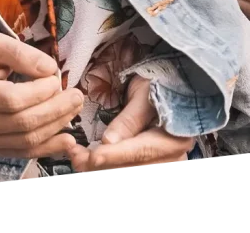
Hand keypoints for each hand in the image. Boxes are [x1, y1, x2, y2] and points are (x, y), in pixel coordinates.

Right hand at [0, 33, 81, 158]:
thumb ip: (23, 54)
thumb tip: (50, 69)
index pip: (13, 99)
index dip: (40, 91)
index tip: (56, 78)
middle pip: (23, 122)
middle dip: (55, 110)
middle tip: (77, 96)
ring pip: (26, 140)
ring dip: (56, 127)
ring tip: (75, 110)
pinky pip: (23, 152)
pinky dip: (48, 148)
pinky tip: (67, 140)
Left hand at [68, 76, 193, 171]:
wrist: (175, 84)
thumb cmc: (162, 82)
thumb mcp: (145, 93)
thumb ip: (129, 119)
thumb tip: (108, 142)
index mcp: (174, 139)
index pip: (140, 151)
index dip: (114, 155)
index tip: (93, 157)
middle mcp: (171, 157)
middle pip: (131, 165)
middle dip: (101, 163)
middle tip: (75, 157)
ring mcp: (162, 161)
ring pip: (127, 167)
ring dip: (101, 164)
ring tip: (76, 156)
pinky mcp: (151, 161)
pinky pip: (127, 164)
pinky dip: (108, 161)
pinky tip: (89, 157)